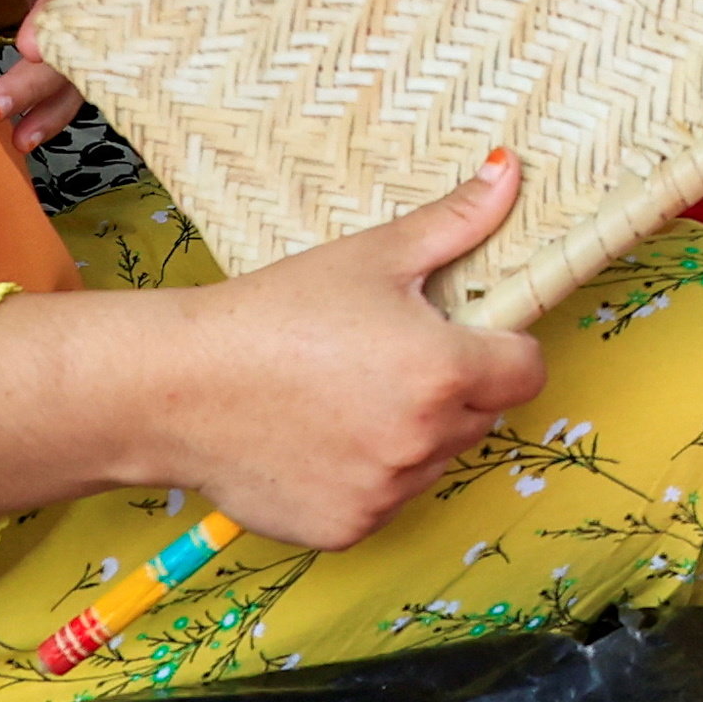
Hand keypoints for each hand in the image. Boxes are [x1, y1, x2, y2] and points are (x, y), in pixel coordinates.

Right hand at [142, 156, 553, 545]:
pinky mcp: (347, 529)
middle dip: (452, 389)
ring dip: (410, 436)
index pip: (526, 372)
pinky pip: (384, 500)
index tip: (463, 335)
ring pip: (432, 461)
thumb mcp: (372, 257)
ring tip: (344, 396)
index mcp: (442, 371)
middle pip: (479, 416)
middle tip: (385, 359)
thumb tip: (510, 172)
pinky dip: (365, 477)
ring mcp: (385, 493)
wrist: (176, 388)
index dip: (502, 349)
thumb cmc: (274, 313)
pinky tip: (318, 440)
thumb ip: (455, 222)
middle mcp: (423, 442)